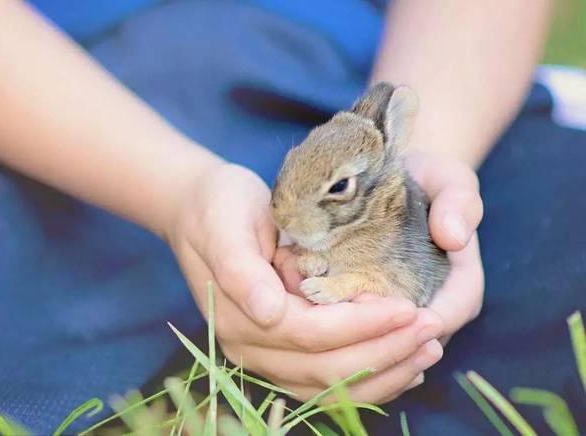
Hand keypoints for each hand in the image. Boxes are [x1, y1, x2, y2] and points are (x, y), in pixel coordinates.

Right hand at [166, 162, 443, 401]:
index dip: (362, 327)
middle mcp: (250, 349)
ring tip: (428, 349)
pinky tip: (403, 363)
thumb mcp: (227, 224)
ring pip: (330, 385)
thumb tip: (268, 313)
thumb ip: (241, 269)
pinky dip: (367, 377)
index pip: (311, 336)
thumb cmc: (219, 208)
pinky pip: (326, 380)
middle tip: (432, 329)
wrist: (200, 212)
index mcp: (239, 318)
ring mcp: (264, 356)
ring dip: (384, 372)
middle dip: (384, 352)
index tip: (409, 310)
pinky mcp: (280, 352)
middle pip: (326, 370)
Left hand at [274, 151, 483, 398]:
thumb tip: (453, 237)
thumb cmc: (433, 180)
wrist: (404, 178)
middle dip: (355, 331)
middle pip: (394, 346)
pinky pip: (345, 331)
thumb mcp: (451, 180)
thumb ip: (459, 202)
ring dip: (331, 326)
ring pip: (365, 344)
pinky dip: (319, 318)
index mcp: (457, 294)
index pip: (435, 325)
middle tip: (318, 301)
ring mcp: (393, 317)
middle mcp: (423, 314)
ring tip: (301, 293)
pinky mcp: (366, 308)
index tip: (362, 300)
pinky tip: (292, 291)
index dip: (400, 325)